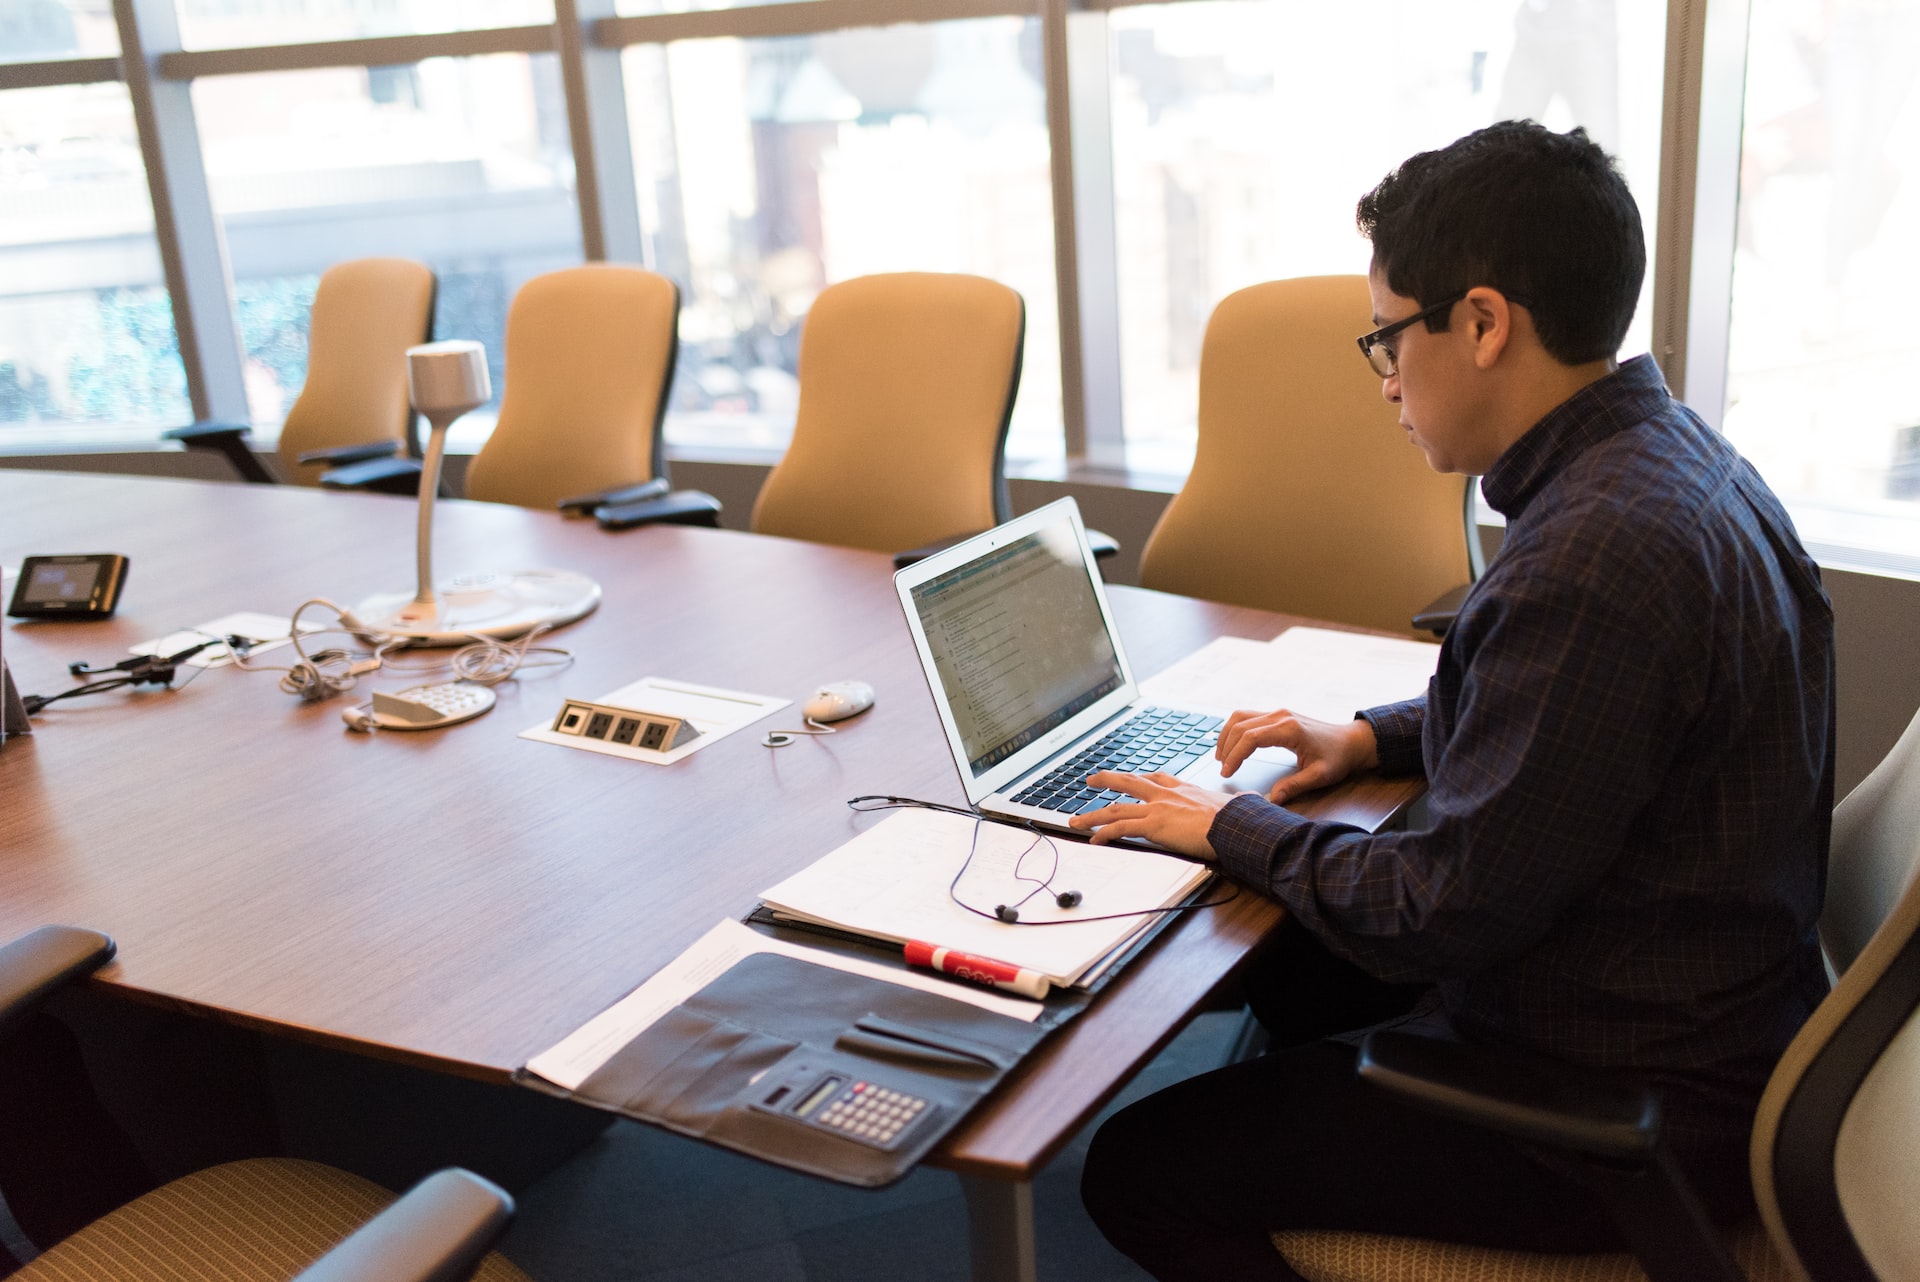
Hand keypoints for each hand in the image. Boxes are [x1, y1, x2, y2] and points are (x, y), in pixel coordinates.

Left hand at [1066, 772, 1227, 858]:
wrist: (1237, 824)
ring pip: (1116, 809)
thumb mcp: (1237, 804)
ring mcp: (1158, 808)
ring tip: (1076, 821)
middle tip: (1092, 780)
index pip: (1158, 779)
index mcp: (1185, 789)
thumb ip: (1239, 802)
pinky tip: (1093, 839)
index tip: (1131, 777)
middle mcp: (1168, 795)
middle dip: (1107, 781)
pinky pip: (1121, 828)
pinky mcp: (1154, 825)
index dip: (1141, 778)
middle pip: (1129, 783)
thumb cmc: (1240, 818)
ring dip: (1093, 815)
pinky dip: (1104, 833)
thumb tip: (1255, 802)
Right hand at [1216, 709, 1378, 805]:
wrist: (1351, 742)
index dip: (1235, 756)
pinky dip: (1235, 730)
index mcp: (1289, 729)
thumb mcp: (1319, 776)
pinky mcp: (1278, 715)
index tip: (1227, 772)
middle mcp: (1280, 716)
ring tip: (1222, 757)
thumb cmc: (1337, 758)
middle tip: (1223, 770)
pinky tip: (1232, 745)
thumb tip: (1272, 799)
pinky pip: (1248, 717)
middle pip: (1241, 726)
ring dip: (1227, 735)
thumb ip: (1294, 787)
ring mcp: (1278, 713)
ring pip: (1241, 717)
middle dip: (1227, 748)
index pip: (1250, 738)